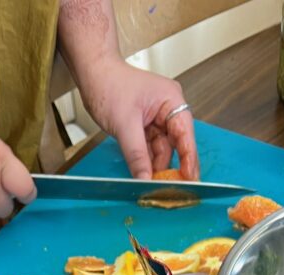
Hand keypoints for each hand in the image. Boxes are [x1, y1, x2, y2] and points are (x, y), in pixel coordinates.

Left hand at [80, 60, 198, 179]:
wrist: (93, 75)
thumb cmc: (110, 85)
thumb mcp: (125, 124)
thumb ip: (137, 154)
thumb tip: (144, 178)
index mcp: (171, 101)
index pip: (185, 134)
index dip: (189, 158)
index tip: (190, 179)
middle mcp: (168, 110)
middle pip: (176, 145)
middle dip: (173, 167)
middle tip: (173, 191)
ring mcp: (156, 120)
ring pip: (162, 150)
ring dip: (157, 168)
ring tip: (155, 187)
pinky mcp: (144, 128)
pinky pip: (149, 150)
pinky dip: (147, 163)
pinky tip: (145, 177)